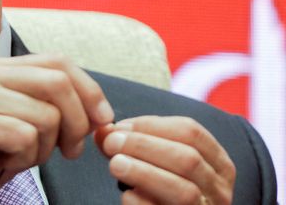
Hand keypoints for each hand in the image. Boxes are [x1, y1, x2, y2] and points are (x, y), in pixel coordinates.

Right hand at [0, 55, 114, 204]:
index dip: (89, 90)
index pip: (59, 61)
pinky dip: (23, 160)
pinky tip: (0, 163)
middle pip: (60, 81)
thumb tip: (95, 115)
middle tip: (69, 151)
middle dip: (78, 122)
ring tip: (17, 159)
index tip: (101, 121)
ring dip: (44, 149)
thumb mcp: (8, 124)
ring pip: (47, 116)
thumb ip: (42, 109)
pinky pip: (26, 138)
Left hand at [95, 116, 235, 204]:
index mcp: (217, 163)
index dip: (151, 125)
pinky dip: (144, 203)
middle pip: (188, 158)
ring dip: (144, 173)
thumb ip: (133, 144)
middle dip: (144, 146)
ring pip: (184, 190)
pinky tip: (127, 194)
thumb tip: (103, 131)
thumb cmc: (163, 189)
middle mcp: (218, 189)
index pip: (191, 131)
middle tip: (111, 143)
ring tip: (115, 164)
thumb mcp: (158, 162)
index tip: (119, 127)